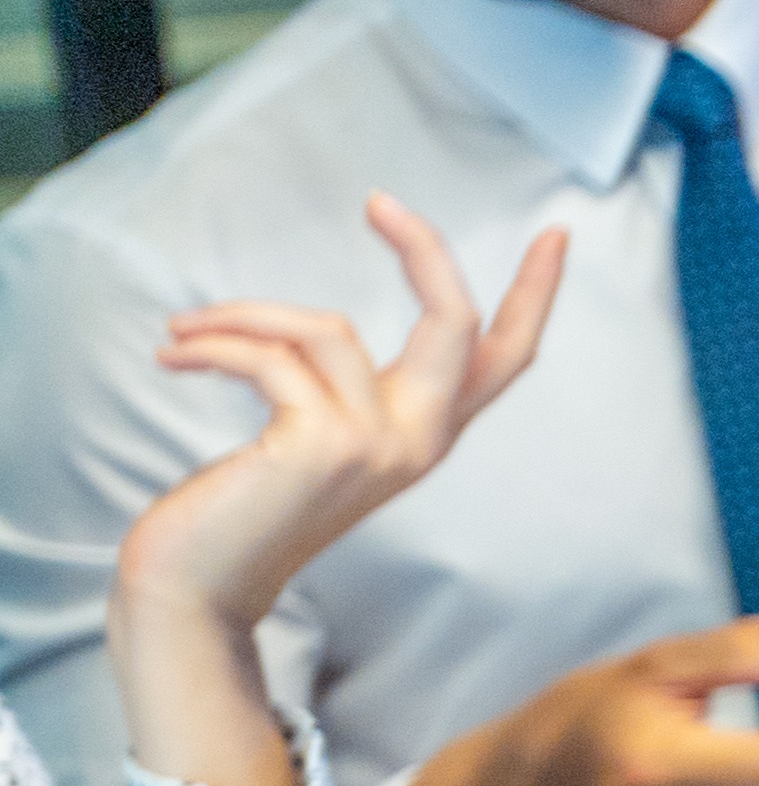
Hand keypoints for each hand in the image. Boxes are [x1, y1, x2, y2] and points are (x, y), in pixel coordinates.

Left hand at [111, 195, 563, 632]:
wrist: (194, 584)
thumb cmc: (242, 508)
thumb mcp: (311, 434)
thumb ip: (334, 387)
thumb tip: (308, 326)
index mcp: (425, 436)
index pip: (504, 360)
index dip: (537, 294)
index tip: (556, 234)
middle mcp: (418, 442)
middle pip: (456, 322)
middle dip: (425, 250)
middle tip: (380, 201)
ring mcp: (379, 446)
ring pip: (328, 328)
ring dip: (243, 317)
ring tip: (183, 331)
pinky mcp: (326, 446)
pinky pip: (272, 358)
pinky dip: (214, 347)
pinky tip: (175, 354)